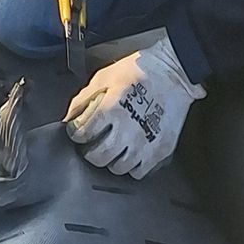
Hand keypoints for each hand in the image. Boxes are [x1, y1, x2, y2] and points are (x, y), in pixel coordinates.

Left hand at [65, 32, 202, 179]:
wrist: (174, 73)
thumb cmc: (138, 71)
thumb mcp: (105, 76)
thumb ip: (84, 98)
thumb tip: (69, 116)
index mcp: (110, 109)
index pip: (83, 134)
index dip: (76, 134)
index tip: (77, 132)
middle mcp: (126, 130)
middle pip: (98, 156)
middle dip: (89, 152)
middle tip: (90, 145)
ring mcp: (145, 143)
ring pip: (118, 168)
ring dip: (110, 160)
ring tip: (110, 149)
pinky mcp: (160, 150)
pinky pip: (139, 172)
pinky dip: (130, 167)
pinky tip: (129, 154)